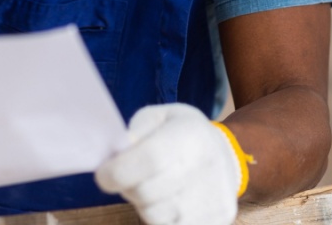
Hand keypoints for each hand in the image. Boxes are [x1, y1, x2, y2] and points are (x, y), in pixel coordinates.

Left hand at [96, 104, 240, 224]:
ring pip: (156, 218)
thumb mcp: (160, 118)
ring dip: (145, 206)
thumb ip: (135, 132)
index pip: (149, 159)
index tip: (104, 175)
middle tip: (132, 179)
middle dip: (129, 189)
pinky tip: (169, 204)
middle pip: (147, 193)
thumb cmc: (183, 135)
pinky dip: (163, 220)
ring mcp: (214, 199)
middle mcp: (206, 167)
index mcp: (190, 135)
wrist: (227, 155)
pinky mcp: (218, 221)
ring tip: (155, 189)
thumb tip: (117, 155)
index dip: (118, 171)